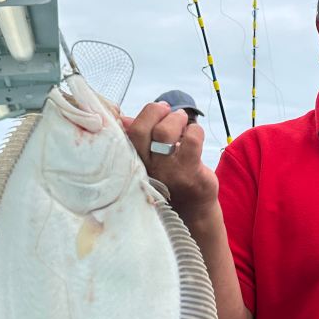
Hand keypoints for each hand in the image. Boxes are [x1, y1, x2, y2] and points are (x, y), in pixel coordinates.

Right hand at [121, 102, 218, 219]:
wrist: (192, 208)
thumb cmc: (169, 177)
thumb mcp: (149, 160)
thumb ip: (138, 140)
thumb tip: (123, 119)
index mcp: (134, 161)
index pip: (127, 132)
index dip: (144, 114)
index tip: (158, 109)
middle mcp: (146, 168)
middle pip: (139, 130)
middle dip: (155, 111)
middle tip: (169, 110)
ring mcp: (166, 172)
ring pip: (164, 132)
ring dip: (176, 118)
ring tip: (183, 120)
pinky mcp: (188, 173)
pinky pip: (191, 140)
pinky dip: (195, 130)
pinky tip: (195, 134)